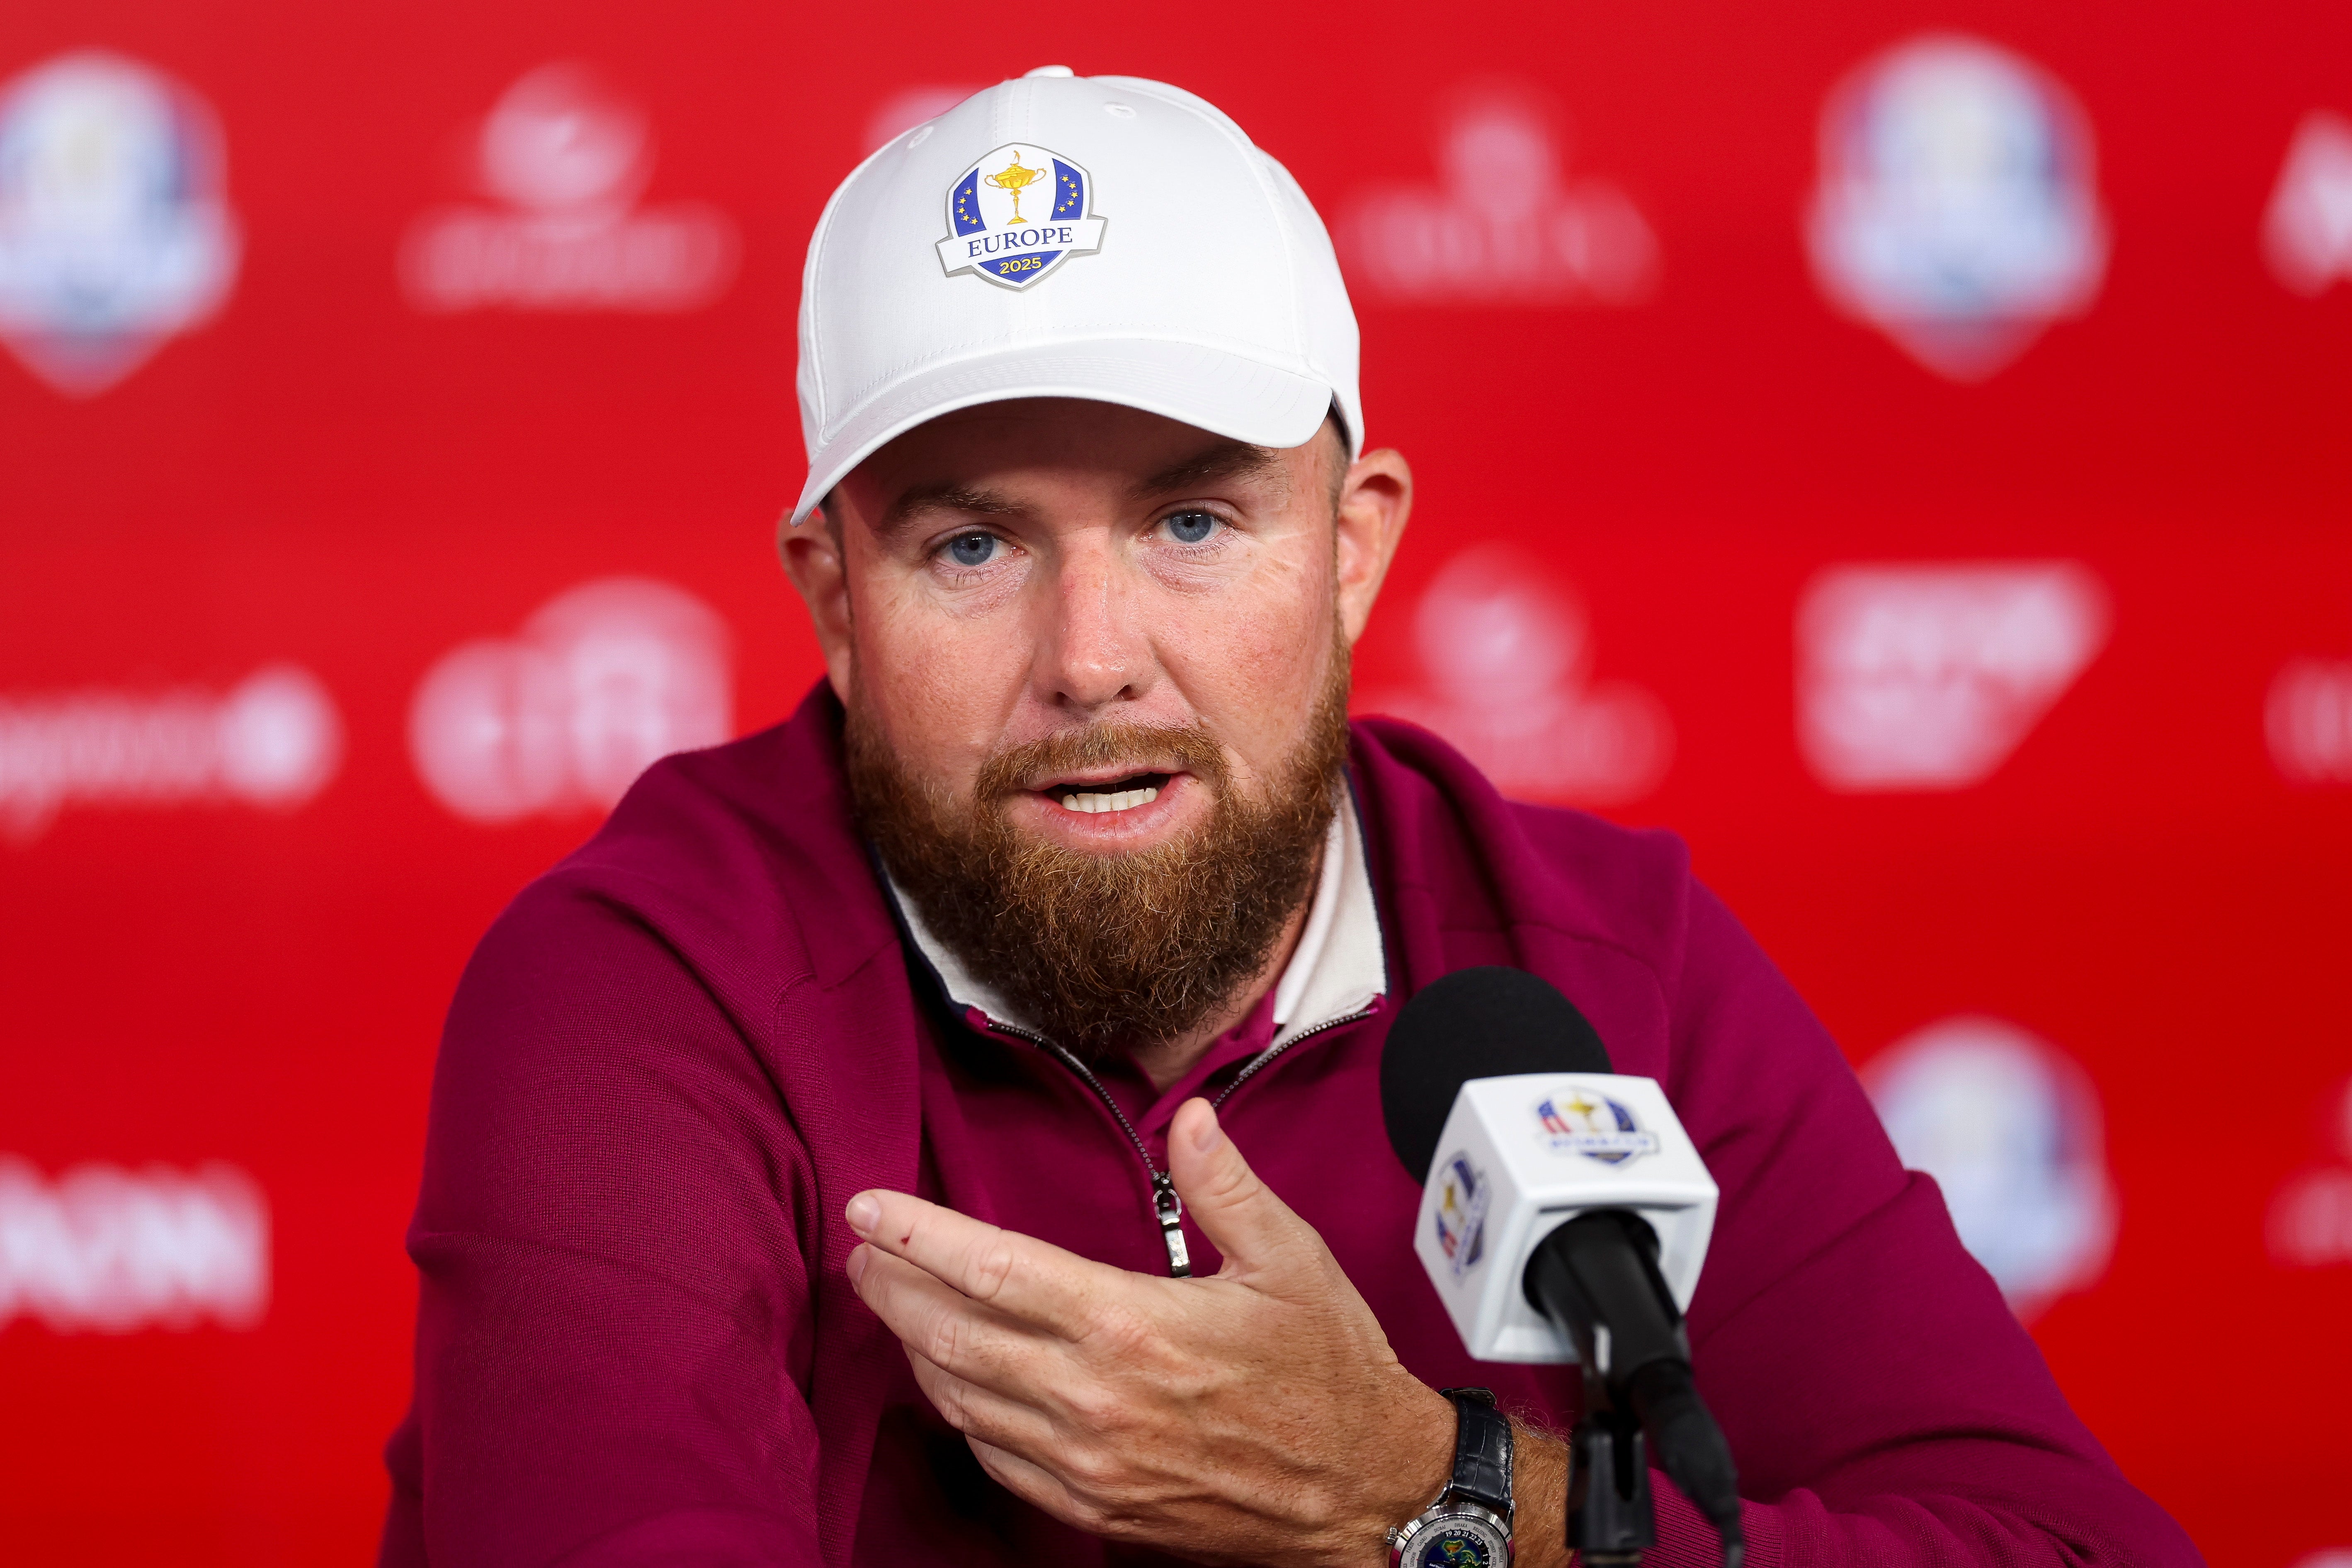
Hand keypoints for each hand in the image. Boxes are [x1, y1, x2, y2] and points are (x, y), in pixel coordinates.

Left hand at [843, 1096, 1453, 1564]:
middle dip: (892, 1288)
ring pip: (962, 1400)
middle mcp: (1093, 1399)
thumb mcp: (1291, 1261)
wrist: (1366, 1494)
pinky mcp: (1094, 1507)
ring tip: (892, 1302)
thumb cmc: (1332, 1376)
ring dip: (915, 1347)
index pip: (992, 1270)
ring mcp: (1087, 1463)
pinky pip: (995, 1458)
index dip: (917, 1235)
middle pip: (953, 1335)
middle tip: (863, 1251)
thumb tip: (1190, 1118)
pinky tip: (951, 1380)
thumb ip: (1226, 1187)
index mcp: (1131, 1327)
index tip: (868, 1207)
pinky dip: (958, 1413)